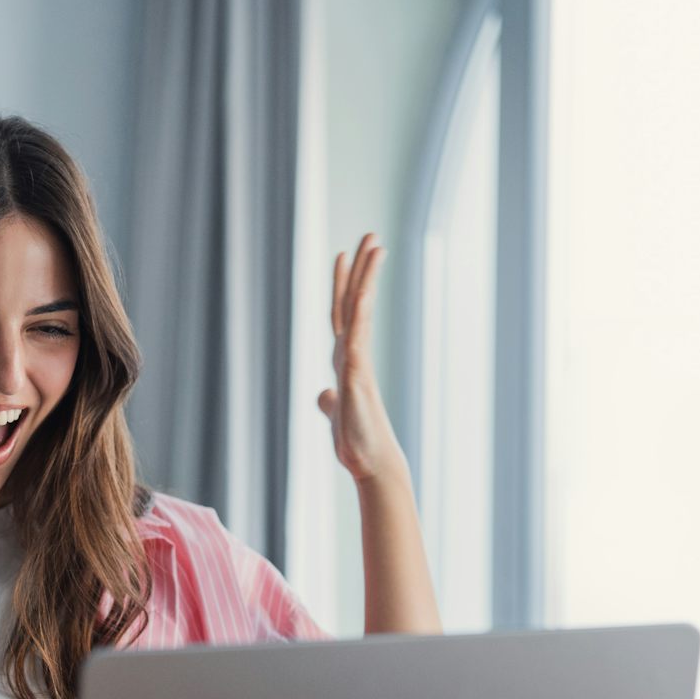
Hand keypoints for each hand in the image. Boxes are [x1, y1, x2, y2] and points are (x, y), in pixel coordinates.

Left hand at [319, 233, 405, 483]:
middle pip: (353, 302)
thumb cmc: (357, 441)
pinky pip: (357, 338)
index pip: (342, 313)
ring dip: (366, 278)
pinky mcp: (357, 376)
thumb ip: (330, 400)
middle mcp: (352, 354)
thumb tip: (324, 394)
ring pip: (359, 311)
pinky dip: (359, 314)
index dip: (343, 284)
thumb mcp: (336, 414)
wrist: (370, 464)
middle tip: (371, 235)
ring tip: (375, 247)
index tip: (345, 255)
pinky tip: (361, 293)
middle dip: (361, 268)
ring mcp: (356, 362)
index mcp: (345, 359)